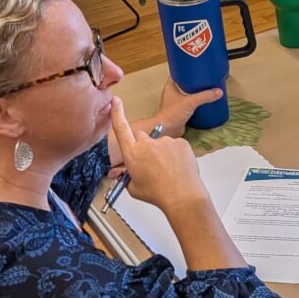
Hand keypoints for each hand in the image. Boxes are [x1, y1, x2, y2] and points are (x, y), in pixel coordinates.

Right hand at [109, 97, 207, 212]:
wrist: (182, 196)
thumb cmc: (158, 194)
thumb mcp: (134, 187)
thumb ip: (127, 176)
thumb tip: (124, 173)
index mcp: (132, 153)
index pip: (121, 128)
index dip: (117, 113)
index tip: (115, 101)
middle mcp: (147, 144)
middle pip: (142, 138)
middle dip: (144, 148)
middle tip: (152, 165)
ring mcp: (165, 141)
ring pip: (161, 143)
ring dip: (162, 153)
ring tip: (167, 170)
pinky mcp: (180, 142)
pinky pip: (175, 145)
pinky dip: (176, 154)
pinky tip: (177, 167)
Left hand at [152, 78, 222, 137]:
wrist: (167, 130)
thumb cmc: (172, 113)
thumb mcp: (190, 101)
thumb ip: (204, 96)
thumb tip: (219, 92)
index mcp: (171, 86)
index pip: (178, 74)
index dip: (187, 71)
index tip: (197, 69)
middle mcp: (173, 94)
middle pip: (185, 84)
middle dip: (195, 83)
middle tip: (206, 79)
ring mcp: (176, 103)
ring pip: (188, 95)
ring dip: (196, 94)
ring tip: (208, 90)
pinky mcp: (181, 112)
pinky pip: (190, 105)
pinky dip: (197, 104)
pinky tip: (205, 103)